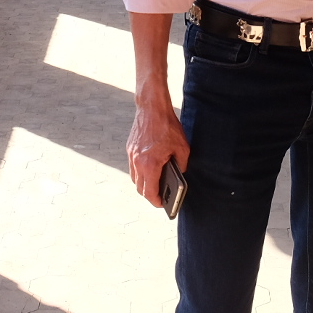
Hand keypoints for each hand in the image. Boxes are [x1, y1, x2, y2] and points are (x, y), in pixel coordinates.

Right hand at [127, 90, 189, 205]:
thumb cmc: (168, 127)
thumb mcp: (183, 148)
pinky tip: (150, 168)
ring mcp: (131, 154)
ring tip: (155, 183)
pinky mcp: (130, 147)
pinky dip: (140, 171)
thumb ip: (182, 165)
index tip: (163, 205)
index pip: (149, 192)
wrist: (152, 107)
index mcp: (150, 165)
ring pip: (134, 177)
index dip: (156, 202)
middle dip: (149, 195)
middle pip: (139, 188)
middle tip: (160, 196)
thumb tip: (180, 173)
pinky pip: (133, 166)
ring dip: (143, 183)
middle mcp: (137, 162)